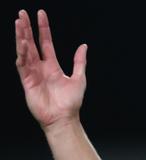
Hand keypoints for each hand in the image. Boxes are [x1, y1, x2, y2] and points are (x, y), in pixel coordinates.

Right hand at [15, 9, 87, 129]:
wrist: (64, 118)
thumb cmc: (71, 102)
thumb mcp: (79, 78)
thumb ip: (80, 62)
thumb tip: (84, 46)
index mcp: (52, 66)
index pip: (45, 42)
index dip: (42, 28)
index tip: (40, 14)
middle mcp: (40, 67)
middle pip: (31, 43)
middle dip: (26, 28)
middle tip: (22, 13)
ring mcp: (33, 73)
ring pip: (24, 51)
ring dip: (21, 36)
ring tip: (18, 22)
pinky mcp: (27, 81)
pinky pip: (22, 64)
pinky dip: (22, 53)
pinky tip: (22, 42)